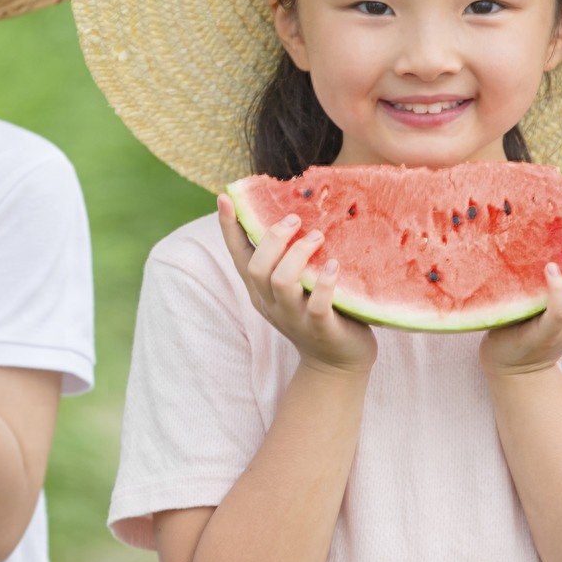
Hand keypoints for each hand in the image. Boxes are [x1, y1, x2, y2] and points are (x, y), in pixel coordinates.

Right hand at [217, 196, 375, 375]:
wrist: (335, 363)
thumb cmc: (315, 313)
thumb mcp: (292, 287)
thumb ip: (285, 260)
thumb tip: (289, 215)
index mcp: (259, 290)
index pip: (238, 255)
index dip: (230, 227)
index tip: (225, 198)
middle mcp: (271, 303)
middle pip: (257, 267)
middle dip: (273, 238)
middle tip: (295, 219)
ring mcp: (294, 317)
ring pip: (282, 282)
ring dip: (299, 254)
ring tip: (317, 237)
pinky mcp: (321, 328)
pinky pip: (318, 304)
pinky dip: (325, 283)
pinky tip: (335, 266)